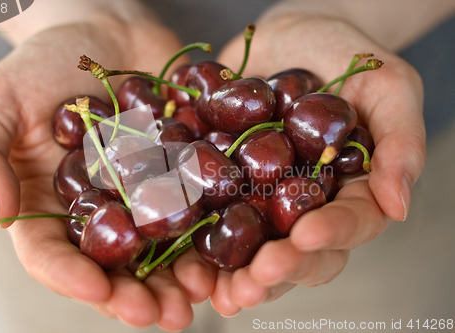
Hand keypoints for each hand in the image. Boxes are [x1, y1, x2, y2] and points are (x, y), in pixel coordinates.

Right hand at [0, 17, 211, 329]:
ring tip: (202, 296)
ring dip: (181, 276)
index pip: (52, 255)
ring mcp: (140, 195)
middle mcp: (97, 211)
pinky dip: (209, 229)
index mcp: (47, 207)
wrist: (102, 35)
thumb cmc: (39, 67)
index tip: (99, 293)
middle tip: (164, 317)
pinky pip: (195, 206)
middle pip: (114, 265)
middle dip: (138, 294)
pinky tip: (227, 247)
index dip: (72, 278)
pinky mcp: (178, 174)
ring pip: (160, 246)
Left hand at [205, 15, 425, 314]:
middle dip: (277, 270)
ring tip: (221, 291)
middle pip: (298, 252)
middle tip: (254, 282)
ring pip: (253, 248)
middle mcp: (304, 204)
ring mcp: (262, 198)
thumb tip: (399, 206)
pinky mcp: (224, 186)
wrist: (285, 36)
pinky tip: (184, 260)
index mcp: (347, 189)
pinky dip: (198, 242)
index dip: (329, 235)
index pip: (348, 223)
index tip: (306, 237)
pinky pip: (211, 217)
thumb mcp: (386, 87)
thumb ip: (401, 142)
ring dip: (236, 275)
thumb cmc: (343, 54)